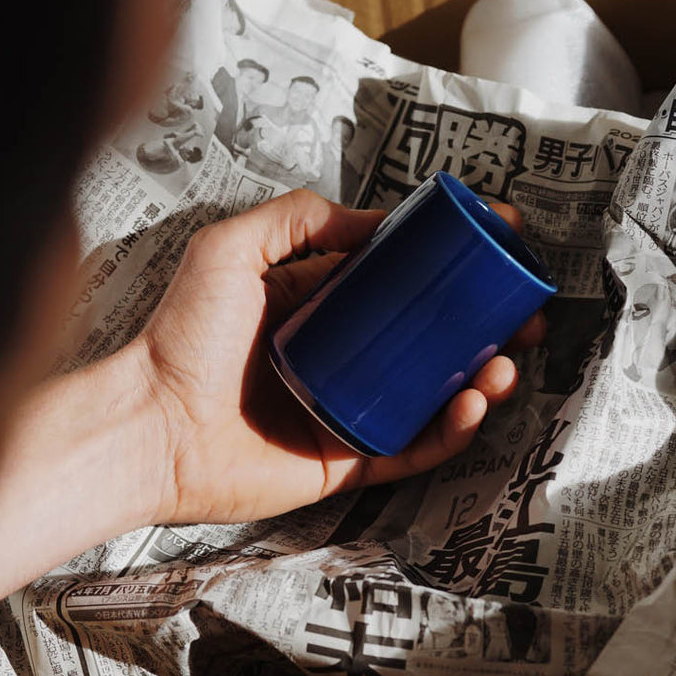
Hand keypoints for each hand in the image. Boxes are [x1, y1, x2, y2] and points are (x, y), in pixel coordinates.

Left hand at [140, 190, 545, 526]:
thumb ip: (298, 219)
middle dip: (483, 324)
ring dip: (480, 375)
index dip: (450, 263)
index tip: (496, 242)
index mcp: (318, 304)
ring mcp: (349, 407)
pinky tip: (473, 404)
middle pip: (429, 336)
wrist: (153, 424)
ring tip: (506, 359)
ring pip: (432, 391)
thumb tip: (372, 220)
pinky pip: (413, 445)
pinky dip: (451, 429)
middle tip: (523, 312)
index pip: (399, 279)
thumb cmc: (184, 336)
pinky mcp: (349, 457)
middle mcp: (341, 354)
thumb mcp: (232, 247)